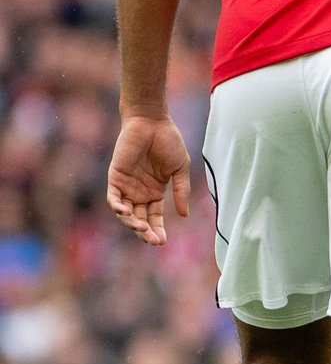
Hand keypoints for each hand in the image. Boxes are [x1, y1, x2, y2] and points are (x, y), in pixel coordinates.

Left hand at [106, 114, 190, 245]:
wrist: (152, 121)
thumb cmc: (168, 141)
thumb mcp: (180, 168)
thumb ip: (181, 190)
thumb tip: (184, 215)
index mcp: (155, 192)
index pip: (154, 217)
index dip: (158, 230)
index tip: (162, 242)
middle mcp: (140, 193)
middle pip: (140, 219)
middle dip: (145, 232)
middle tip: (152, 240)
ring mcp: (127, 186)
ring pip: (126, 213)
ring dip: (132, 222)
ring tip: (142, 228)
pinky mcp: (116, 177)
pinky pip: (113, 197)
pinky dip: (117, 206)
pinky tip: (126, 212)